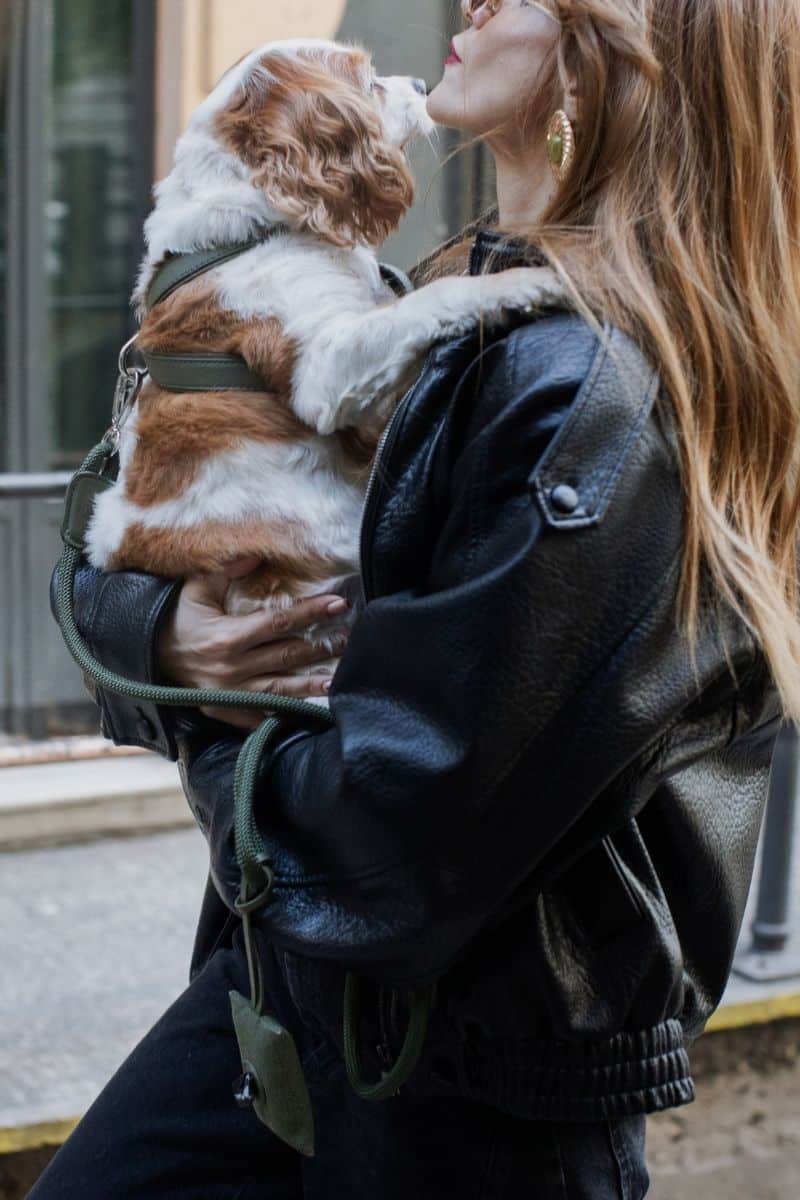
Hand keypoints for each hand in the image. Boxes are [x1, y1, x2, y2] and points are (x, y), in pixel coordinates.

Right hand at [157, 557, 349, 730]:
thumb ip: (226, 571)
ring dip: (311, 685)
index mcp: (228, 637)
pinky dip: (283, 712)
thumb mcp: (195, 590)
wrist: (145, 657)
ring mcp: (231, 694)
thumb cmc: (175, 619)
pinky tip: (307, 709)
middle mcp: (233, 668)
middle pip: (287, 656)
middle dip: (321, 647)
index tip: (338, 605)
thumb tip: (257, 554)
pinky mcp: (227, 711)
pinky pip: (261, 715)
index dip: (310, 613)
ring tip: (338, 679)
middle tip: (350, 639)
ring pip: (281, 689)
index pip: (279, 623)